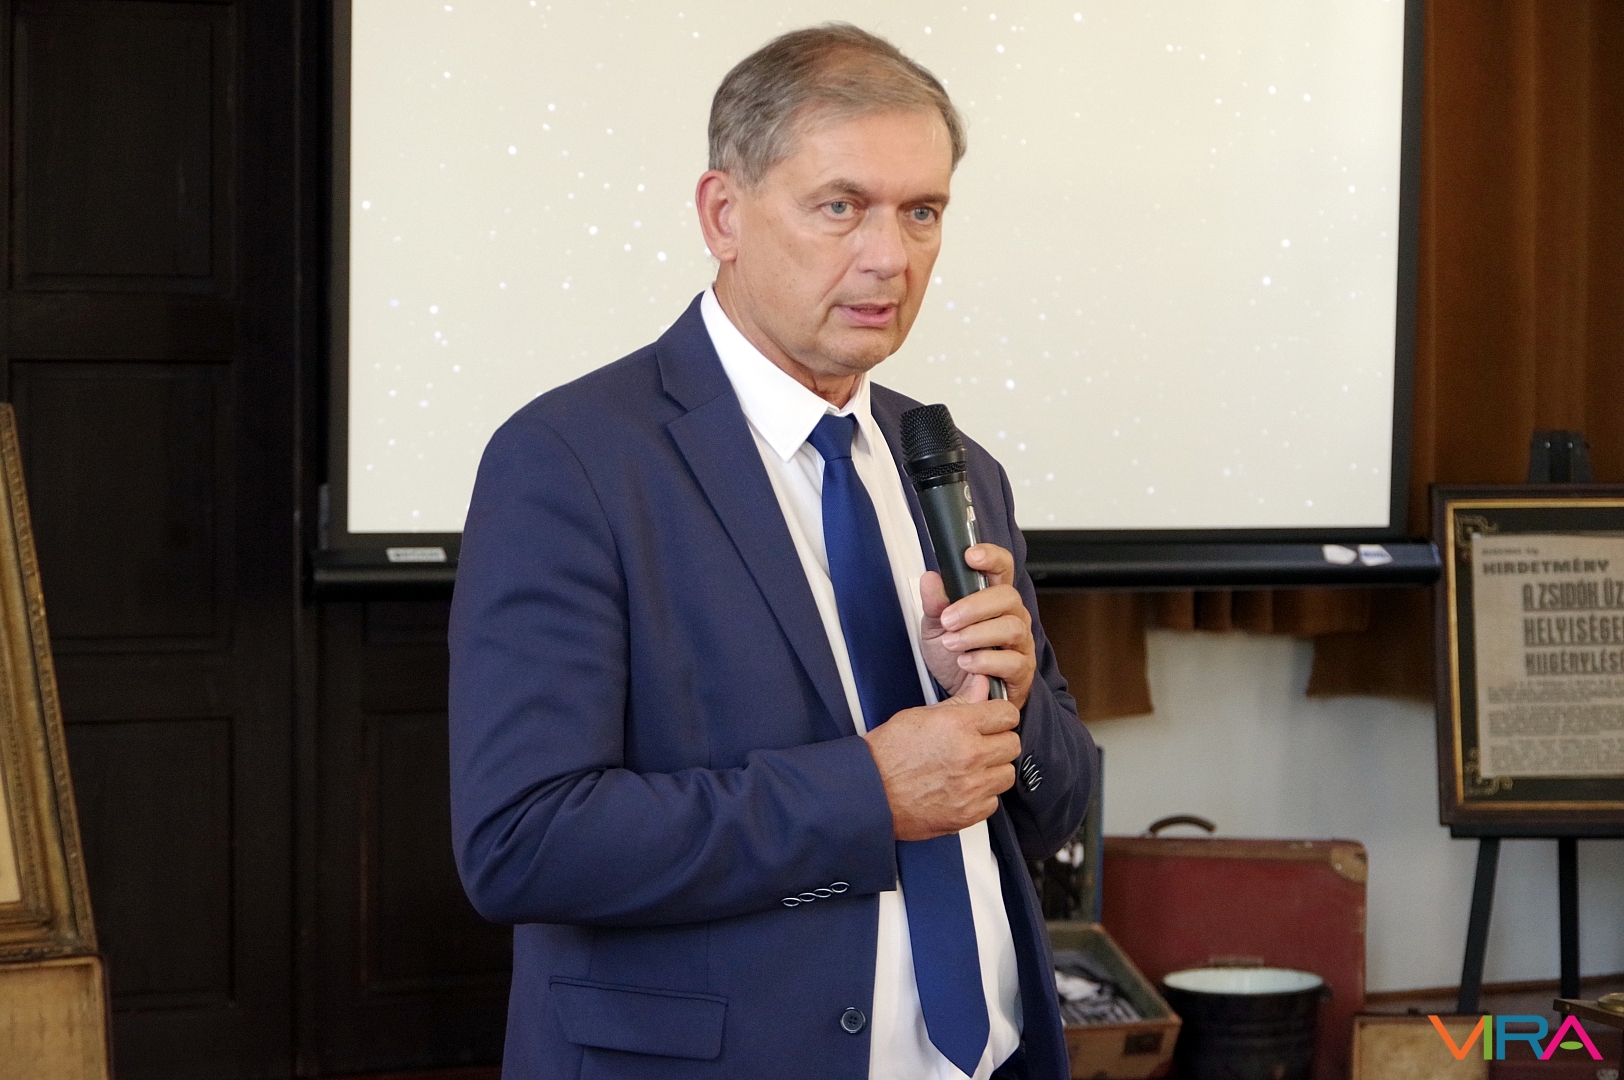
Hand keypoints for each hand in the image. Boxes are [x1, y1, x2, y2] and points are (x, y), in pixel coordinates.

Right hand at [863, 676, 1020, 840]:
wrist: (868, 793)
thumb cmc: (887, 754)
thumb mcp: (920, 716)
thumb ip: (959, 702)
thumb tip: (983, 685)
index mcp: (958, 725)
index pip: (1007, 713)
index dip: (1000, 715)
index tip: (993, 720)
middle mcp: (969, 755)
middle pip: (1013, 744)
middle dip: (999, 742)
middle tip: (980, 744)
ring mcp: (971, 787)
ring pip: (1006, 774)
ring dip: (993, 770)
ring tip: (970, 768)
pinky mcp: (968, 814)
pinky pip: (993, 802)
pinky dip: (981, 796)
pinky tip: (962, 788)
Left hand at [919, 543, 1036, 709]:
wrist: (962, 695)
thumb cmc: (954, 657)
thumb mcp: (935, 628)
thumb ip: (934, 604)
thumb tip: (930, 579)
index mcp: (993, 599)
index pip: (1002, 567)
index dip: (991, 557)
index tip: (971, 556)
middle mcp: (1013, 616)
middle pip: (1008, 597)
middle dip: (974, 606)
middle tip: (948, 620)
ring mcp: (1021, 644)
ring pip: (1012, 628)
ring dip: (977, 634)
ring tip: (952, 644)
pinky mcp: (1022, 671)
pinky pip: (1013, 661)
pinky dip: (986, 661)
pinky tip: (966, 663)